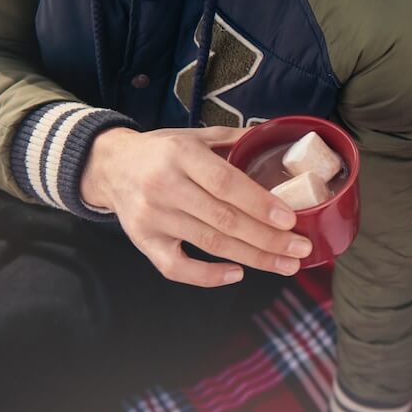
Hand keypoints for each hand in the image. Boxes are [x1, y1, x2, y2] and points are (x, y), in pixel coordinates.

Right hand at [80, 126, 310, 286]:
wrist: (110, 166)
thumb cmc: (161, 151)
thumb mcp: (194, 135)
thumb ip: (233, 140)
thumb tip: (276, 138)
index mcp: (181, 155)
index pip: (225, 183)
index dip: (259, 203)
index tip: (290, 219)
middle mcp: (165, 187)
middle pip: (223, 219)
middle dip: (268, 239)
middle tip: (301, 249)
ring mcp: (153, 218)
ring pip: (210, 244)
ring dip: (253, 258)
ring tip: (286, 264)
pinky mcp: (144, 242)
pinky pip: (177, 268)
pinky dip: (208, 276)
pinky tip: (237, 273)